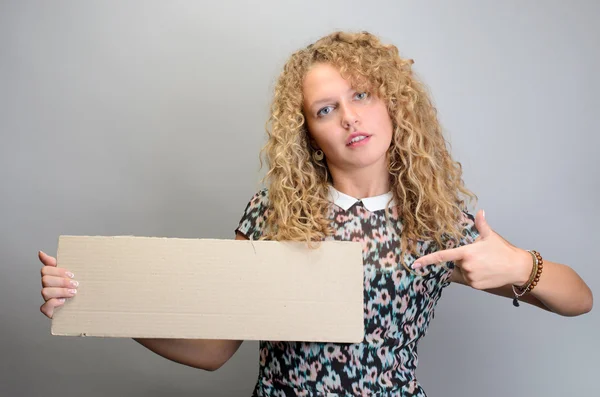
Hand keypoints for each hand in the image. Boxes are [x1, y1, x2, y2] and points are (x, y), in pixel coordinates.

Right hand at [39, 251, 78, 317]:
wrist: (82, 307)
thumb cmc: (74, 288)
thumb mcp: (68, 274)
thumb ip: (55, 263)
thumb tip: (40, 252)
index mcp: (51, 277)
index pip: (46, 270)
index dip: (58, 271)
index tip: (72, 274)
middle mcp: (47, 287)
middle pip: (45, 280)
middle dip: (62, 281)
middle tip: (75, 284)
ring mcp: (46, 299)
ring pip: (45, 292)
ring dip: (61, 291)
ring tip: (73, 293)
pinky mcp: (48, 310)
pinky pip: (45, 306)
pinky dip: (54, 303)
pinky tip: (64, 301)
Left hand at [412, 210, 531, 289]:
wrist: (517, 267)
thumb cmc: (503, 251)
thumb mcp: (490, 236)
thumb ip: (481, 224)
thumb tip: (480, 212)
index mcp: (466, 252)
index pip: (442, 256)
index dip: (427, 260)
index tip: (415, 264)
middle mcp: (466, 266)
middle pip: (456, 263)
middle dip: (463, 259)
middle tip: (479, 256)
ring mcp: (471, 277)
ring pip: (462, 272)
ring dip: (468, 268)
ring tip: (484, 264)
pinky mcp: (475, 286)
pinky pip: (469, 280)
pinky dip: (474, 276)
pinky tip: (485, 271)